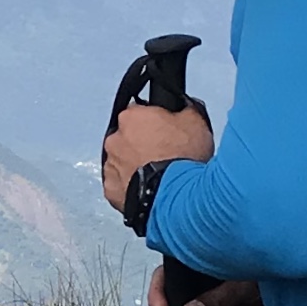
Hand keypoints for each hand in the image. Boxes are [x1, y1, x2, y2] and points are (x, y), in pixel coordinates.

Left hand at [98, 101, 215, 212]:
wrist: (179, 196)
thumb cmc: (184, 158)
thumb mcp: (196, 122)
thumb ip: (184, 110)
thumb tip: (184, 109)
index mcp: (132, 118)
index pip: (138, 114)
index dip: (154, 123)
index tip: (164, 132)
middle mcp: (115, 140)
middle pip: (127, 138)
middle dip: (141, 145)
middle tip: (163, 155)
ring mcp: (111, 166)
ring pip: (121, 162)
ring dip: (134, 166)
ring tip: (157, 175)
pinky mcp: (111, 191)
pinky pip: (119, 186)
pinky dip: (130, 188)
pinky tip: (147, 190)